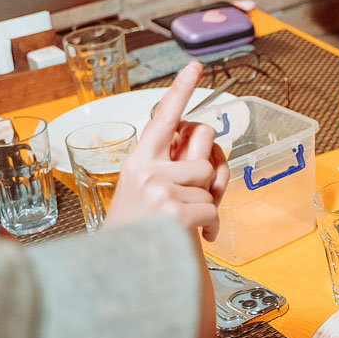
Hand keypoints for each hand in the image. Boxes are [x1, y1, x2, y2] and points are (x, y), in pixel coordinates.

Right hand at [106, 62, 228, 239]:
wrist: (125, 271)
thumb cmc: (141, 231)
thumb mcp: (145, 192)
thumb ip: (168, 166)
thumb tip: (200, 148)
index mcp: (139, 160)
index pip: (163, 117)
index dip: (181, 90)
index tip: (196, 66)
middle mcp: (146, 168)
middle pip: (204, 137)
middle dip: (211, 158)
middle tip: (200, 185)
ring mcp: (160, 188)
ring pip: (211, 179)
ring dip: (208, 201)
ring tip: (186, 221)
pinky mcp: (175, 210)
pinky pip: (213, 207)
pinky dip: (212, 226)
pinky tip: (196, 237)